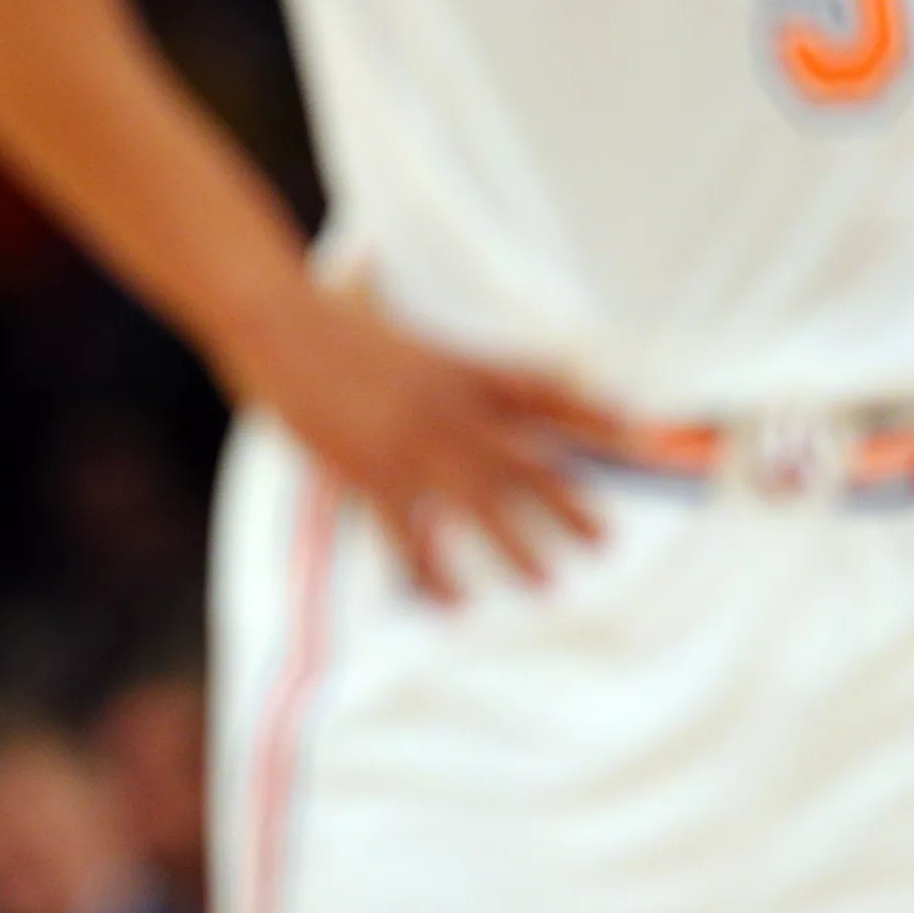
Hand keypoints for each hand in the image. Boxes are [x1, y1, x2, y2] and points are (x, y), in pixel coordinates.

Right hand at [224, 282, 617, 599]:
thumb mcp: (392, 314)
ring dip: (520, 549)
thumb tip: (405, 313)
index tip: (635, 437)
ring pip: (484, 506)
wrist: (277, 319)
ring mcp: (413, 443)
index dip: (593, 416)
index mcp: (461, 366)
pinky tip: (448, 600)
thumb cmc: (324, 312)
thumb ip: (417, 336)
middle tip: (604, 542)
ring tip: (548, 583)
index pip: (545, 393)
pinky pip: (413, 535)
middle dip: (570, 505)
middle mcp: (452, 407)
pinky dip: (432, 572)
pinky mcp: (371, 471)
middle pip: (528, 463)